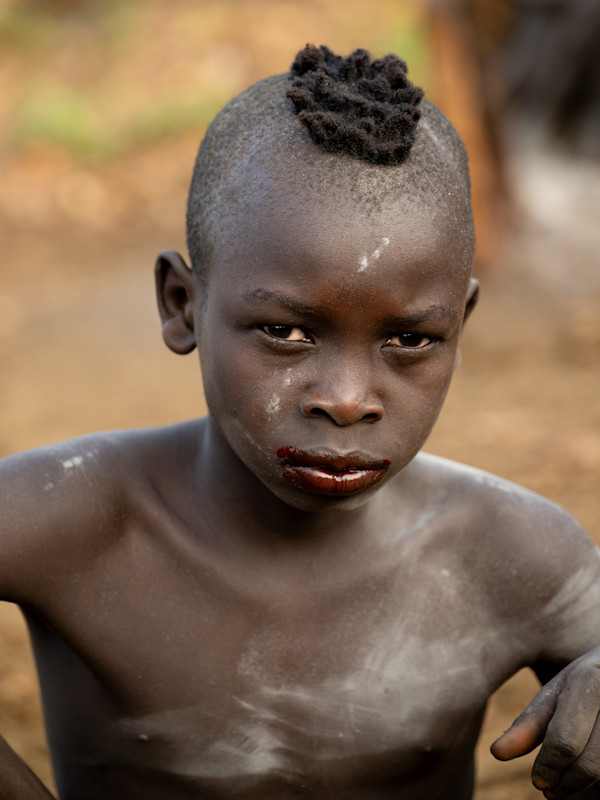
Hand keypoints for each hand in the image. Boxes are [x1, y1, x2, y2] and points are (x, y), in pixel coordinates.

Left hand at [491, 648, 599, 798]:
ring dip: (585, 786)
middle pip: (591, 764)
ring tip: (569, 781)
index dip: (548, 767)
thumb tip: (497, 753)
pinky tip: (593, 773)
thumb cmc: (585, 684)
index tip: (538, 782)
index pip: (564, 740)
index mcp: (589, 680)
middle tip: (550, 791)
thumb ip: (529, 723)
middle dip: (566, 783)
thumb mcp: (556, 694)